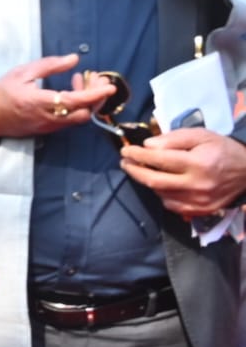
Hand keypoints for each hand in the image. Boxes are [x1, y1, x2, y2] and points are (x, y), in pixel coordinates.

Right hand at [0, 54, 114, 138]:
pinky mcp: (49, 130)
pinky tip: (71, 91)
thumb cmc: (2, 92)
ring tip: (82, 81)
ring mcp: (49, 126)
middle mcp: (48, 118)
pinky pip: (70, 119)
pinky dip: (78, 106)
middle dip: (97, 97)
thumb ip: (50, 65)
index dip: (95, 94)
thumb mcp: (22, 72)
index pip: (75, 101)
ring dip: (88, 101)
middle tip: (98, 79)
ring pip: (79, 117)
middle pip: (84, 113)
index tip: (109, 86)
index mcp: (40, 102)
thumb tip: (74, 59)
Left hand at [120, 128, 245, 217]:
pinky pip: (171, 205)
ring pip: (160, 194)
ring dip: (147, 182)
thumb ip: (173, 139)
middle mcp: (197, 185)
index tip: (126, 150)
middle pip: (154, 181)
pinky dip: (162, 194)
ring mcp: (198, 202)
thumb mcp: (201, 135)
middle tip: (125, 162)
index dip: (138, 155)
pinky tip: (161, 183)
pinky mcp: (200, 211)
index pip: (158, 159)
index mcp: (198, 163)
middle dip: (134, 170)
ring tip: (142, 170)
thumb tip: (148, 146)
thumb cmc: (222, 149)